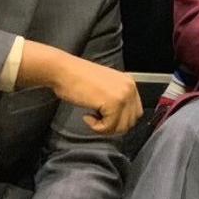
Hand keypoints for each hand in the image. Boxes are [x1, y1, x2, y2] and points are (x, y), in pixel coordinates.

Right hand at [17, 41, 142, 134]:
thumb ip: (116, 100)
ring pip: (122, 127)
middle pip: (130, 122)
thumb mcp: (104, 87)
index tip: (105, 119)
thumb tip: (119, 120)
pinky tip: (87, 116)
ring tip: (92, 117)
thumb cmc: (76, 79)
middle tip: (97, 121)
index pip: (135, 112)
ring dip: (105, 128)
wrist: (63, 70)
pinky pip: (109, 127)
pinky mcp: (113, 103)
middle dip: (113, 127)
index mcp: (128, 83)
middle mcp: (129, 88)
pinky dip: (96, 127)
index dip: (119, 121)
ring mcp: (123, 95)